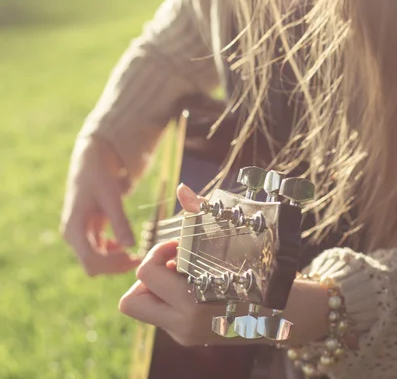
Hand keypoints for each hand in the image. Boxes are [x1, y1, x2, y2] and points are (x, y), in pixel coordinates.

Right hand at [61, 135, 140, 275]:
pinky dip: (113, 252)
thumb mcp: (111, 196)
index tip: (134, 258)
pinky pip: (100, 251)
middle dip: (115, 266)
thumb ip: (120, 221)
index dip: (113, 265)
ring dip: (115, 261)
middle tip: (140, 260)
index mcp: (74, 228)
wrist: (92, 160)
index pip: (91, 261)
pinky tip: (127, 244)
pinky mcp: (88, 231)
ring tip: (137, 254)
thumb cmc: (99, 175)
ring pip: (97, 260)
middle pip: (93, 265)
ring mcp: (80, 234)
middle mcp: (73, 235)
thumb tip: (130, 245)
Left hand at [119, 185, 329, 347]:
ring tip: (185, 273)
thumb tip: (182, 190)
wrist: (285, 315)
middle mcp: (183, 324)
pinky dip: (170, 296)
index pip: (145, 275)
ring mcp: (184, 334)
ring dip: (156, 288)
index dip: (157, 253)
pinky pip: (162, 313)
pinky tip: (195, 284)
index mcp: (192, 302)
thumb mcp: (234, 240)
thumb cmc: (260, 271)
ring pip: (144, 309)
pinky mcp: (188, 337)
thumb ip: (202, 213)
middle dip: (146, 278)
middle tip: (172, 263)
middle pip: (130, 303)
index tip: (179, 245)